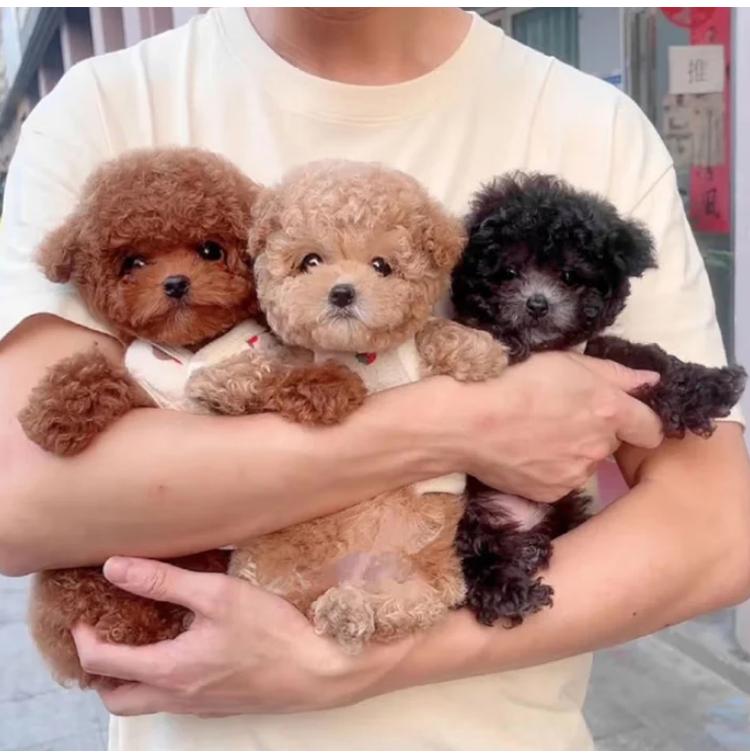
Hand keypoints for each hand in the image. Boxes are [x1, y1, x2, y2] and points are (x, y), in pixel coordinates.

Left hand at [73, 557, 409, 716]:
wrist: (318, 670)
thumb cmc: (271, 632)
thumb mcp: (216, 594)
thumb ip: (163, 581)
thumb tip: (116, 568)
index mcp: (169, 670)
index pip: (104, 663)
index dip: (85, 639)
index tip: (84, 616)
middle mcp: (177, 696)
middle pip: (117, 698)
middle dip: (100, 671)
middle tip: (105, 637)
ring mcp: (199, 706)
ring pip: (146, 702)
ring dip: (131, 677)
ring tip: (142, 640)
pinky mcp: (219, 705)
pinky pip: (174, 700)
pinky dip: (162, 679)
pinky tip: (184, 649)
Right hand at [450, 351, 662, 501]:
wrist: (468, 423)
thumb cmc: (515, 381)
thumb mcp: (566, 361)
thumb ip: (615, 372)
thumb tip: (651, 380)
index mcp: (609, 411)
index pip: (651, 428)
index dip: (641, 421)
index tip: (624, 417)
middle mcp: (599, 448)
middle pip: (610, 443)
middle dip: (594, 431)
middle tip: (559, 415)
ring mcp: (576, 474)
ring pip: (584, 462)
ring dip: (571, 451)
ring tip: (536, 434)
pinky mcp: (552, 493)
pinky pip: (561, 480)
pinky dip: (549, 469)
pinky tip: (525, 453)